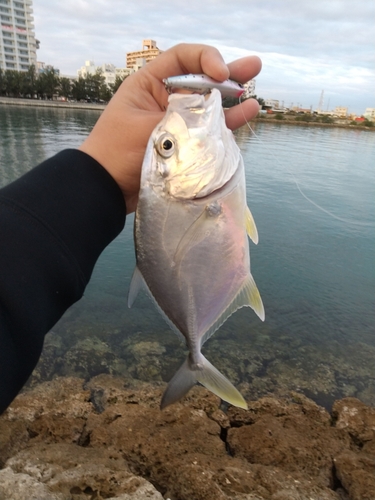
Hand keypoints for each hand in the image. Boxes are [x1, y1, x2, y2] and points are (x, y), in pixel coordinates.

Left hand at [79, 43, 261, 213]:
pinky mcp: (182, 145)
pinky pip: (208, 131)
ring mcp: (175, 123)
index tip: (220, 74)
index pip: (182, 59)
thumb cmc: (117, 153)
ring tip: (255, 92)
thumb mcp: (150, 128)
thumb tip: (215, 119)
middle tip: (254, 67)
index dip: (205, 59)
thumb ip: (183, 120)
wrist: (106, 189)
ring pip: (208, 106)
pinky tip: (246, 114)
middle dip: (228, 73)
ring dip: (231, 99)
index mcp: (149, 85)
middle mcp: (165, 100)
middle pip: (201, 80)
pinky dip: (226, 124)